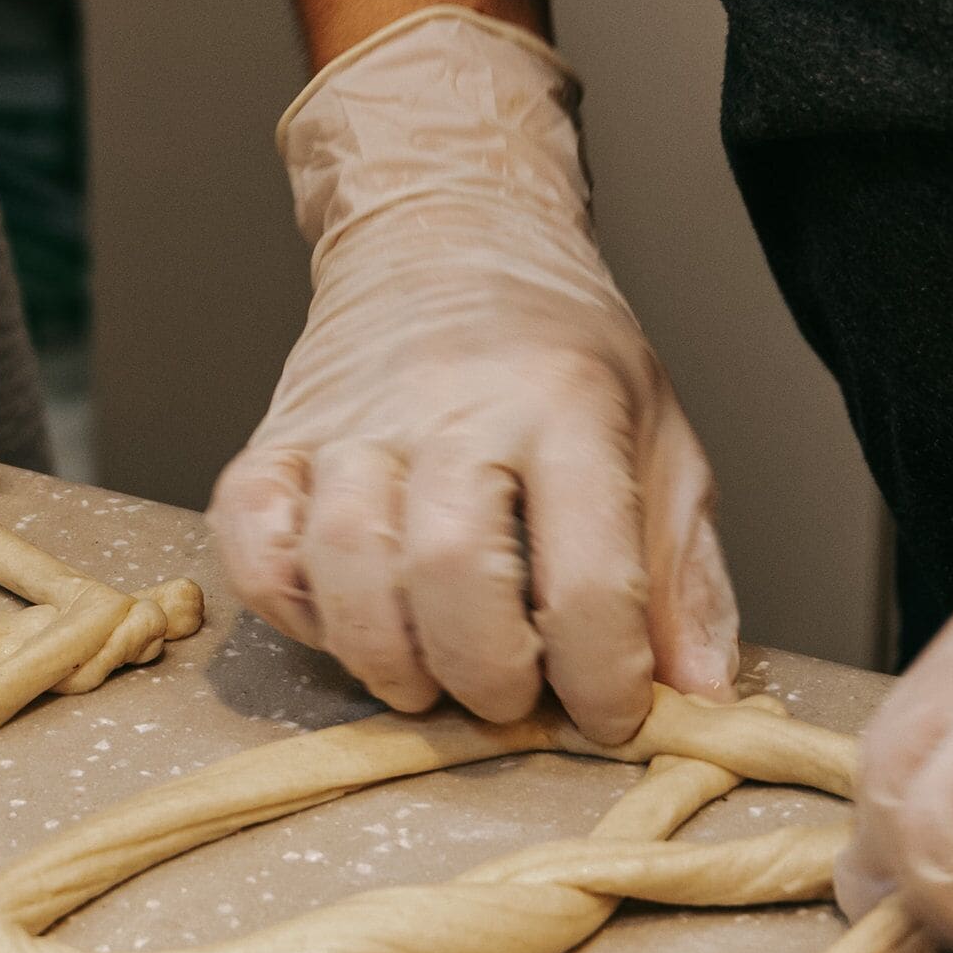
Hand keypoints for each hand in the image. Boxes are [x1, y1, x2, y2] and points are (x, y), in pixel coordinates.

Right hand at [208, 6, 737, 744]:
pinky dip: (288, 606)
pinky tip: (342, 622)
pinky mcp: (276, 438)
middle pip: (452, 570)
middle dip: (486, 674)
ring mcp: (351, 421)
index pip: (589, 576)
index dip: (604, 679)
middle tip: (507, 699)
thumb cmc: (560, 355)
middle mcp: (454, 406)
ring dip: (386, 655)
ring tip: (426, 678)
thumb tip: (699, 698)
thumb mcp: (658, 440)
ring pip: (342, 561)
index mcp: (569, 406)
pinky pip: (252, 541)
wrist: (447, 235)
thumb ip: (682, 575)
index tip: (609, 717)